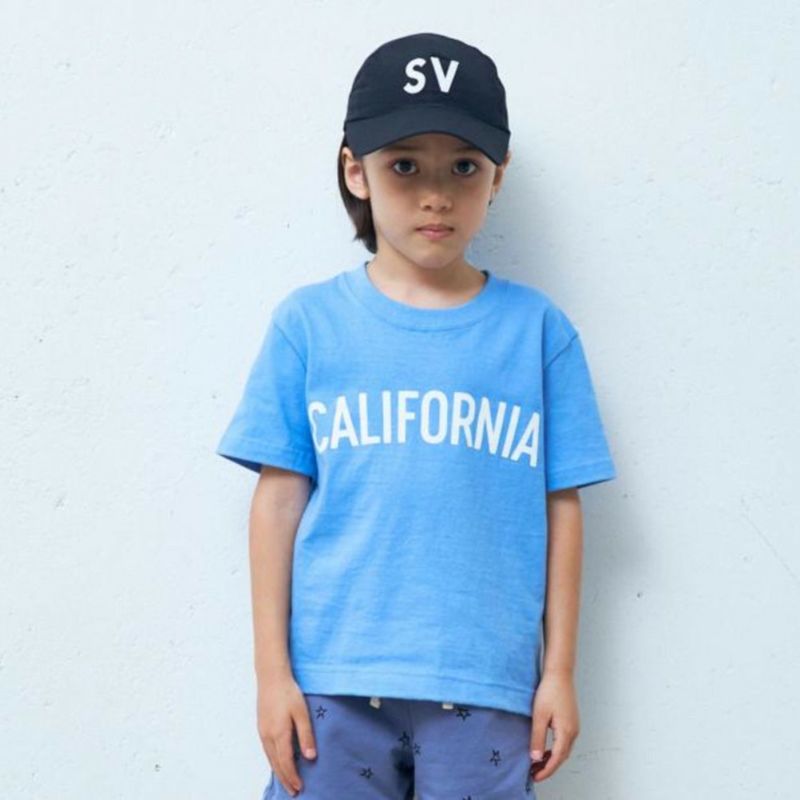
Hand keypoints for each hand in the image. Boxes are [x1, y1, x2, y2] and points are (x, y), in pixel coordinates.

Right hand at [257, 673, 316, 795]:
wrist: (271, 676)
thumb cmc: (288, 692)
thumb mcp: (301, 713)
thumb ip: (306, 735)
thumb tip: (310, 757)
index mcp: (279, 734)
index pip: (286, 762)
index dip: (293, 776)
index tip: (300, 787)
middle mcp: (268, 736)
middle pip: (276, 764)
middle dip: (285, 779)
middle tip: (293, 792)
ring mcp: (262, 731)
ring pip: (270, 758)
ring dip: (278, 771)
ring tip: (286, 781)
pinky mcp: (261, 726)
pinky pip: (267, 750)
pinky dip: (273, 760)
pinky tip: (277, 762)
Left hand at [528, 670, 579, 783]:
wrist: (559, 673)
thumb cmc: (549, 691)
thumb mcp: (539, 715)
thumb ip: (538, 738)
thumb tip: (536, 758)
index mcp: (566, 732)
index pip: (557, 759)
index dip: (546, 771)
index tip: (534, 777)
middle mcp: (573, 731)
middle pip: (562, 757)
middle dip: (548, 767)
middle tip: (533, 773)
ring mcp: (574, 726)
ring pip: (564, 750)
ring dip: (552, 759)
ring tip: (537, 764)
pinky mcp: (572, 721)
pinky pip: (565, 741)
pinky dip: (555, 749)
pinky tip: (546, 749)